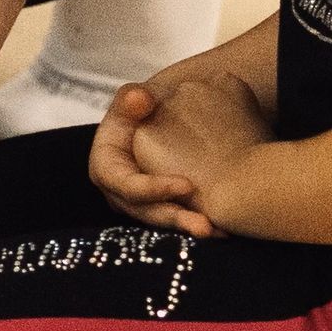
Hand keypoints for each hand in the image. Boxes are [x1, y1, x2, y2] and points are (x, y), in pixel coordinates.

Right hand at [100, 61, 275, 239]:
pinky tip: (225, 229)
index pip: (124, 184)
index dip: (152, 189)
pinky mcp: (159, 208)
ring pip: (163, 222)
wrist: (161, 116)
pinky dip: (199, 223)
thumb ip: (132, 98)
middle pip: (145, 212)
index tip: (187, 186)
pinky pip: (177, 220)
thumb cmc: (144, 106)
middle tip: (205, 226)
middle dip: (176, 219)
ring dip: (189, 228)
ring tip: (219, 232)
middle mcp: (119, 192)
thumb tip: (139, 98)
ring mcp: (139, 204)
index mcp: (106, 166)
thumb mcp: (133, 99)